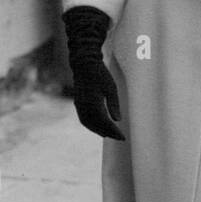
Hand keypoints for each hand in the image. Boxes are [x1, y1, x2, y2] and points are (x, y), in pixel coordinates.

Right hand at [63, 5, 123, 140]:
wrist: (83, 64)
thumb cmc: (100, 74)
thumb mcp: (111, 88)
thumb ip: (113, 105)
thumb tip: (117, 120)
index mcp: (93, 103)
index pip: (105, 122)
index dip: (114, 131)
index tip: (123, 137)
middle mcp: (84, 106)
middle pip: (96, 125)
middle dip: (107, 133)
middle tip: (118, 137)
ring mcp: (79, 105)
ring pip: (88, 123)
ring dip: (98, 130)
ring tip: (109, 135)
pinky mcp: (78, 102)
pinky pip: (83, 119)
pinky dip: (91, 125)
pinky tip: (98, 126)